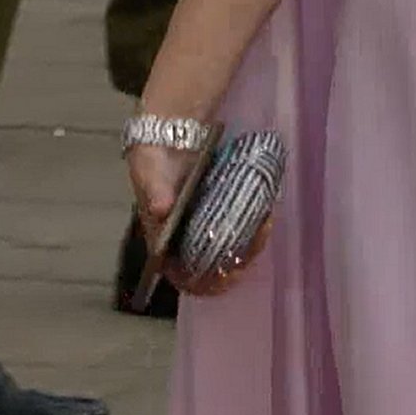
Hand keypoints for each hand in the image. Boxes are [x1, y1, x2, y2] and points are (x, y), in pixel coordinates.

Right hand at [128, 143, 272, 298]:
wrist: (169, 132)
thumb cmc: (152, 158)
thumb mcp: (148, 170)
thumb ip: (155, 190)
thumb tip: (162, 209)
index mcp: (162, 242)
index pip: (182, 276)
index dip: (204, 282)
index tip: (227, 274)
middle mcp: (184, 240)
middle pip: (213, 266)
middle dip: (237, 261)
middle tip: (256, 241)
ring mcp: (205, 225)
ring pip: (230, 248)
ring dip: (251, 243)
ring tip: (266, 224)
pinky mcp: (221, 209)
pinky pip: (240, 225)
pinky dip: (254, 223)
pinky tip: (266, 211)